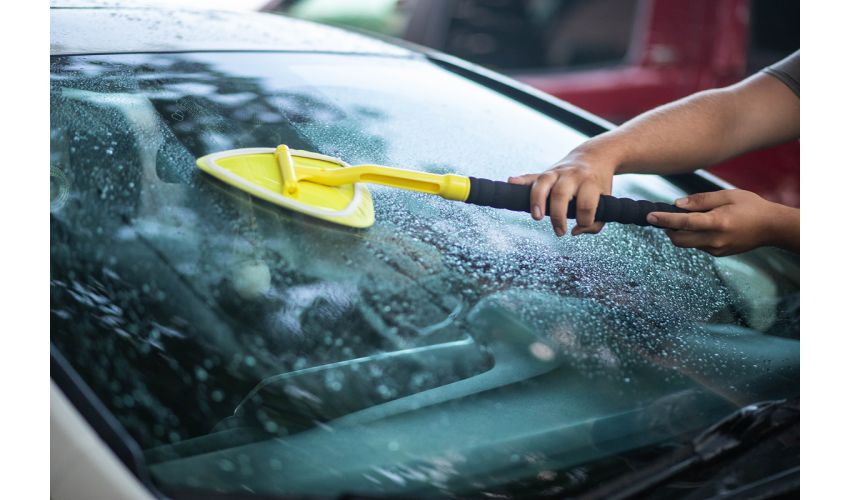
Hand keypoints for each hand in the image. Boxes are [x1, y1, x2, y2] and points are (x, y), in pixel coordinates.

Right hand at [508, 149, 615, 236]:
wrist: (594, 156)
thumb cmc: (599, 183)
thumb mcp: (606, 200)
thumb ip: (596, 221)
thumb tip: (575, 231)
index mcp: (590, 181)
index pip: (585, 204)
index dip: (584, 220)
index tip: (581, 225)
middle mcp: (572, 175)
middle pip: (561, 194)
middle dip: (557, 216)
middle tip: (559, 231)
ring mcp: (557, 171)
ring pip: (543, 183)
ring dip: (537, 200)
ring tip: (537, 216)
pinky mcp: (546, 172)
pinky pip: (531, 176)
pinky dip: (520, 180)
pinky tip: (511, 182)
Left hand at [648, 190, 798, 256]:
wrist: (772, 227)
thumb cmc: (751, 207)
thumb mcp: (727, 195)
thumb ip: (701, 200)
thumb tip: (678, 204)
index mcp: (717, 222)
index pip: (684, 223)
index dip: (665, 219)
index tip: (650, 216)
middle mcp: (715, 239)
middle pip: (679, 240)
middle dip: (667, 230)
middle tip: (665, 217)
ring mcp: (716, 249)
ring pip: (687, 244)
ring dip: (681, 232)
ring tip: (688, 218)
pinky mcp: (718, 254)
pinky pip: (698, 245)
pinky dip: (693, 236)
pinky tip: (704, 226)